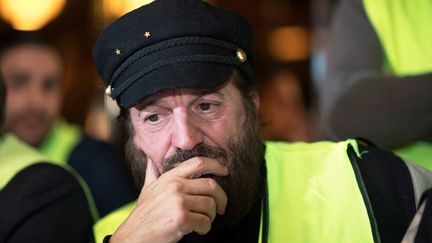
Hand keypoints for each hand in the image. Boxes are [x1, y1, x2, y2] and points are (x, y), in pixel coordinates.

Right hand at [110, 157, 227, 242]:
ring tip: (203, 221)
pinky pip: (205, 222)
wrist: (134, 236)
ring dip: (211, 216)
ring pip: (210, 205)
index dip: (216, 165)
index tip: (225, 171)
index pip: (199, 163)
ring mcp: (178, 202)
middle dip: (221, 198)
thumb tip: (151, 159)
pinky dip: (205, 228)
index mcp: (170, 178)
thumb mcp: (147, 189)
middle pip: (211, 185)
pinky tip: (198, 230)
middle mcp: (175, 186)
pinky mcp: (181, 218)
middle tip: (220, 208)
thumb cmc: (143, 214)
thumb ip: (153, 173)